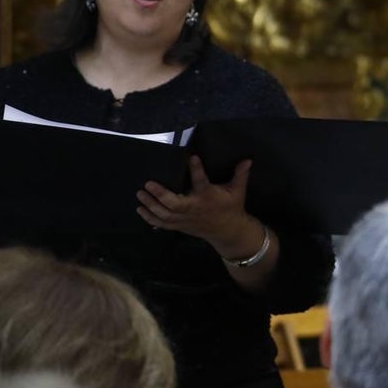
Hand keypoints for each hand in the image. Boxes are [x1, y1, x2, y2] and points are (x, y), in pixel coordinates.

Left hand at [137, 157, 260, 257]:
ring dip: (150, 205)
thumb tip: (248, 160)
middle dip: (160, 194)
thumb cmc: (231, 207)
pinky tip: (140, 209)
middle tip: (148, 184)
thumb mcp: (238, 190)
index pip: (202, 181)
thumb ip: (240, 174)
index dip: (197, 170)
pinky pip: (162, 224)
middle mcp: (194, 208)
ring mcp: (185, 219)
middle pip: (174, 204)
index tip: (191, 157)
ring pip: (164, 214)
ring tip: (140, 194)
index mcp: (208, 196)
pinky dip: (150, 218)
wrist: (228, 231)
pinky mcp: (180, 225)